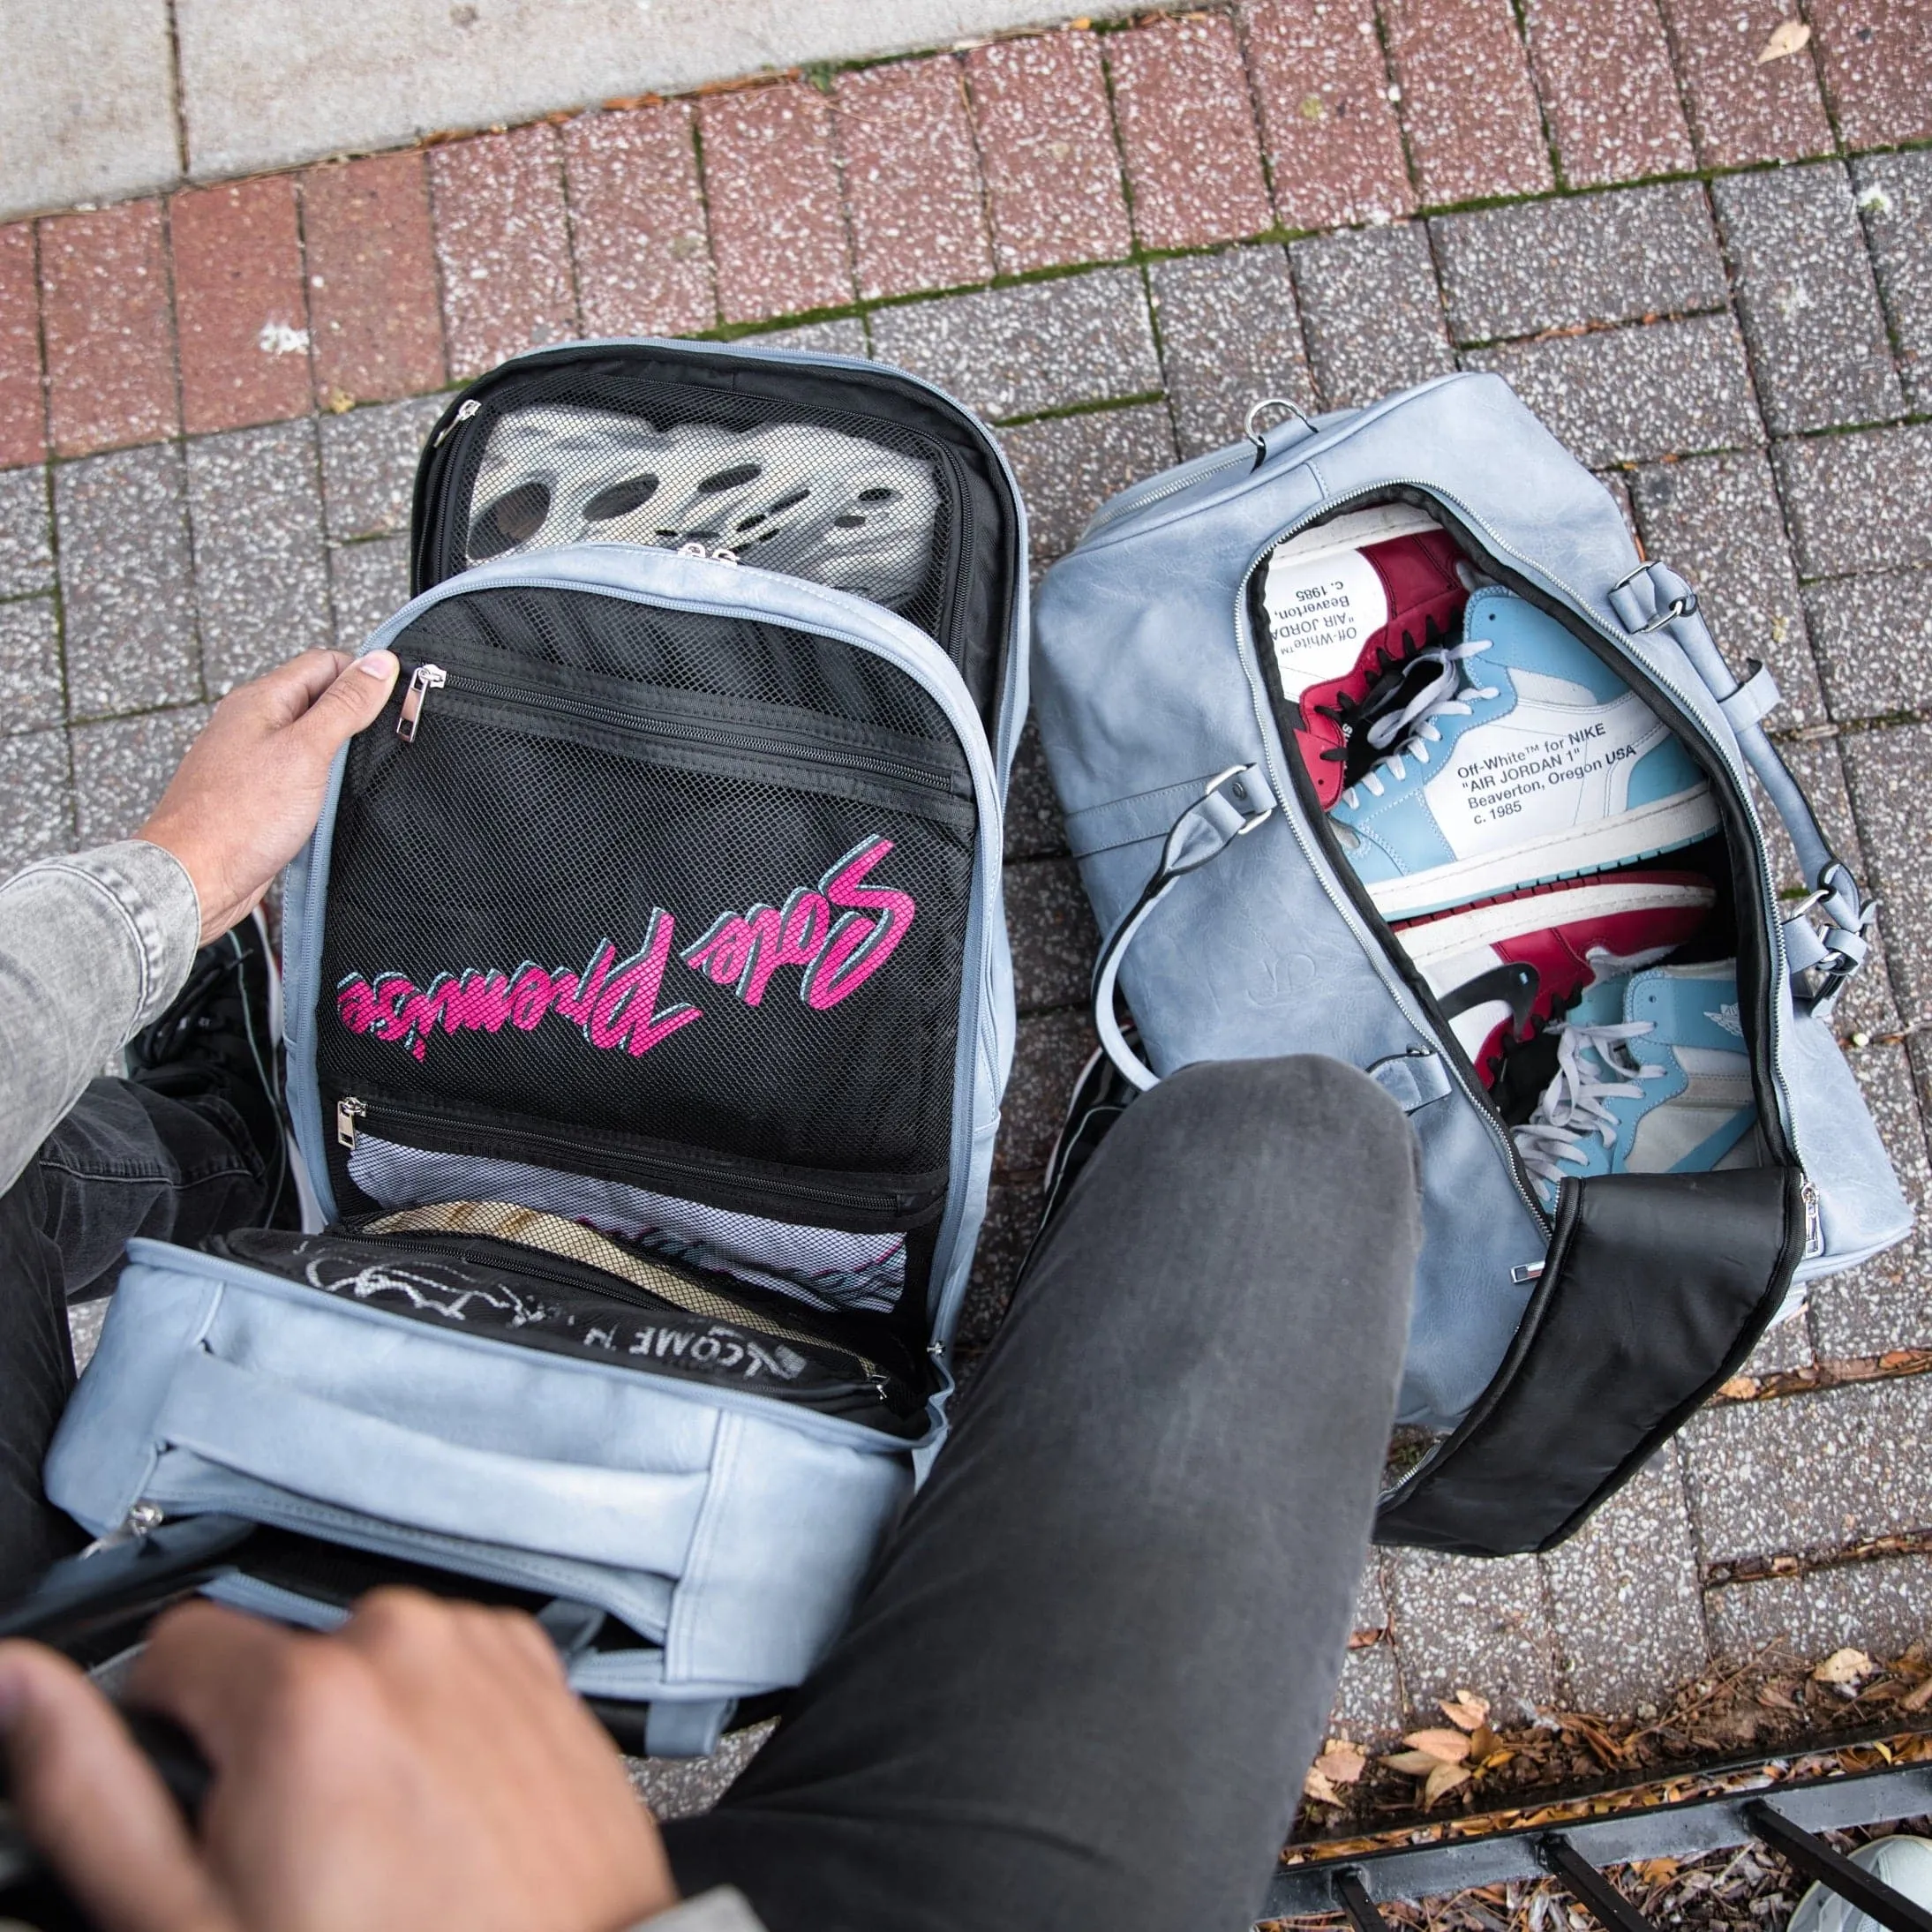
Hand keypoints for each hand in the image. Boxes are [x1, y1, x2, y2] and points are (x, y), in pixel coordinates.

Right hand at [0, 1590, 678, 1931]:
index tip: (195, 1800)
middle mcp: (403, 1639)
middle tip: (293, 1852)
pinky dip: (429, 1726)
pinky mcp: (539, 1669)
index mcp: (304, 1688)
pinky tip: (438, 1819)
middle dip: (264, 1740)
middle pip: (275, 1659)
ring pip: (364, 1666)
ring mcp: (482, 1648)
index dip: (164, 1731)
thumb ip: (84, 1784)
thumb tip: (15, 1685)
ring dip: (352, 1732)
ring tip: (378, 1847)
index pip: (173, 1644)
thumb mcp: (184, 1918)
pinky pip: (445, 1671)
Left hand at [139, 650, 401, 945]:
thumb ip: (345, 704)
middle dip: (358, 717)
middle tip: (388, 741)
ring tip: (362, 775)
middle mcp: (254, 724)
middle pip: (320, 700)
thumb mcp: (306, 750)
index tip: (396, 702)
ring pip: (312, 740)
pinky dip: (325, 784)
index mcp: (261, 700)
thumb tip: (379, 663)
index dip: (364, 677)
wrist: (195, 878)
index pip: (326, 664)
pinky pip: (301, 775)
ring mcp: (255, 759)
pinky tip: (337, 802)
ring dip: (342, 755)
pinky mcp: (258, 794)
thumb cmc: (238, 817)